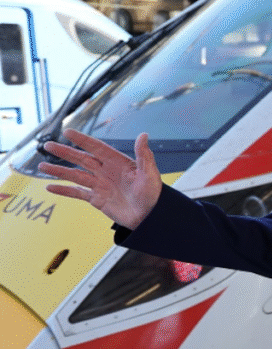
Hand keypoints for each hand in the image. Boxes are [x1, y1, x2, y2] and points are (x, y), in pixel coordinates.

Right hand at [39, 129, 161, 229]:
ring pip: (75, 175)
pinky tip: (50, 187)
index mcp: (118, 162)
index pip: (97, 148)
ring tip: (41, 166)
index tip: (68, 131)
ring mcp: (100, 185)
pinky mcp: (97, 199)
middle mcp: (106, 171)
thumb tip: (143, 135)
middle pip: (81, 159)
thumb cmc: (154, 195)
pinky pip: (77, 193)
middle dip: (65, 152)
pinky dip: (63, 190)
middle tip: (48, 145)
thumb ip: (144, 155)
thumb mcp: (150, 174)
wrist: (151, 217)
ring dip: (58, 171)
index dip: (83, 140)